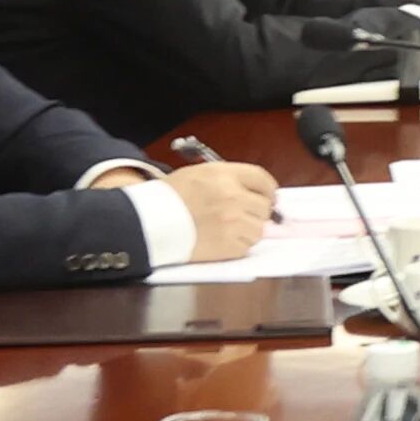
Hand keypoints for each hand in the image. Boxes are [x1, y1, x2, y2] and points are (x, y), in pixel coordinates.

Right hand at [164, 158, 280, 259]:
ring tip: (226, 228)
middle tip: (242, 215)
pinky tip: (220, 239)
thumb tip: (254, 192)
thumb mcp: (199, 174)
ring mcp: (233, 222)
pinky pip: (246, 246)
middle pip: (264, 206)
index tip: (269, 196)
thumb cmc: (170, 198)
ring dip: (248, 230)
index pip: (262, 179)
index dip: (268, 189)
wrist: (151, 222)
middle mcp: (233, 196)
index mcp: (225, 175)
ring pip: (258, 228)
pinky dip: (238, 245)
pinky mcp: (229, 245)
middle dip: (256, 211)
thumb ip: (229, 179)